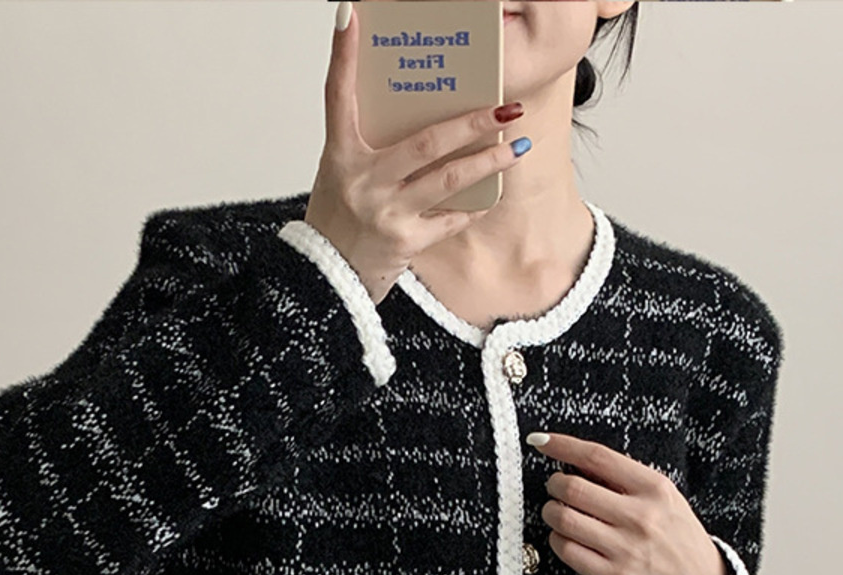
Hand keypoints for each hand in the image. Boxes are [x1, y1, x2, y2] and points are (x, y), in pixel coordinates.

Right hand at [303, 5, 531, 304]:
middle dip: (470, 122)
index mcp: (341, 154)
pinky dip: (472, 207)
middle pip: (425, 142)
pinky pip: (449, 220)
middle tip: (504, 106)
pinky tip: (492, 192)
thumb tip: (417, 112)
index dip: (344, 56)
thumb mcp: (341, 174)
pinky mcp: (405, 242)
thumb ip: (373, 145)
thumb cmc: (337, 220)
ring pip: (447, 180)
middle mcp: (363, 180)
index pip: (337, 96)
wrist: (325, 281)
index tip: (351, 18)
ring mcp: (386, 212)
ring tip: (517, 146)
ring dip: (487, 162)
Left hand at [531, 432, 728, 574]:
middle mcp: (640, 516)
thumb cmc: (677, 535)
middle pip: (574, 488)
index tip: (542, 441)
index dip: (563, 446)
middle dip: (554, 485)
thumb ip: (626, 479)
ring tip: (556, 511)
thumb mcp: (663, 497)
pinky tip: (563, 536)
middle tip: (555, 487)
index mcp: (653, 488)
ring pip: (565, 519)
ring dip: (551, 512)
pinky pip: (568, 551)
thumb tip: (578, 461)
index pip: (598, 457)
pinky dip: (557, 539)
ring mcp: (625, 548)